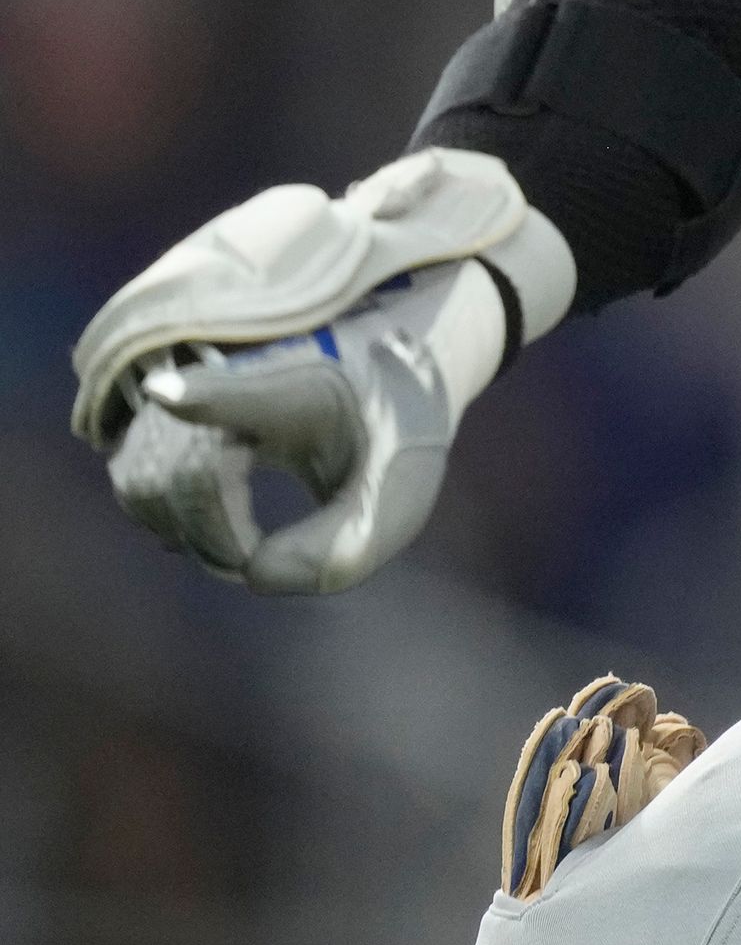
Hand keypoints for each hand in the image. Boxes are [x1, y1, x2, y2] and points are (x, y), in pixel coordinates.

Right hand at [72, 149, 574, 594]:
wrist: (387, 369)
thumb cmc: (395, 426)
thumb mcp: (400, 489)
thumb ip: (348, 544)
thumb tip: (256, 575)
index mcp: (302, 385)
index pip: (239, 388)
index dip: (201, 394)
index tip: (167, 391)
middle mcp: (233, 378)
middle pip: (176, 473)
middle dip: (209, 537)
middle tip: (255, 560)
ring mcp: (195, 387)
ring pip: (142, 477)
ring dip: (181, 529)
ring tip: (240, 548)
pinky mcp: (171, 407)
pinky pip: (136, 470)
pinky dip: (163, 512)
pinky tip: (214, 528)